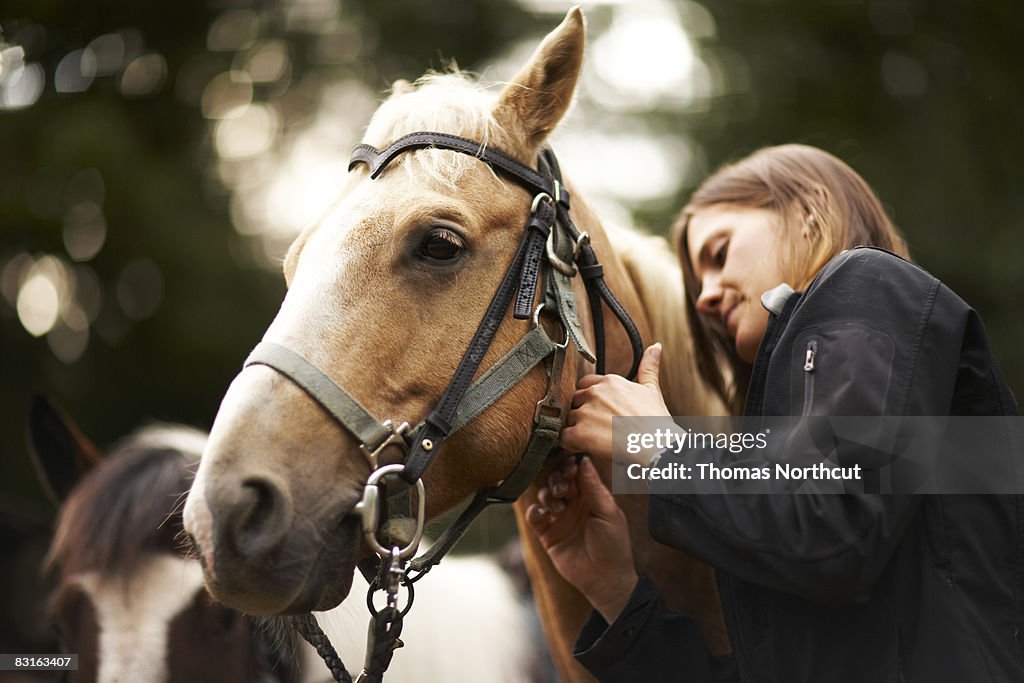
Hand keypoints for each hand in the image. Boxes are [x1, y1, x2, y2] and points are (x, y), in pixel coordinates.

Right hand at [526, 457, 637, 621]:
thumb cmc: (614, 546)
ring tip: (558, 506)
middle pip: (557, 479)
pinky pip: (534, 517)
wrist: (605, 579)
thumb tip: (585, 460)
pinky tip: (544, 515)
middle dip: (557, 478)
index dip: (570, 465)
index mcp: (591, 496)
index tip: (570, 466)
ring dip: (548, 495)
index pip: (576, 472)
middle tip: (564, 489)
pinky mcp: (547, 534)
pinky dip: (535, 512)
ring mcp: (559, 518)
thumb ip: (594, 487)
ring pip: (544, 494)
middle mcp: (574, 504)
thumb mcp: (608, 513)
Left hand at [561, 343, 672, 463]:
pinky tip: (583, 447)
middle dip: (582, 414)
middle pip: (575, 401)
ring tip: (594, 439)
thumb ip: (649, 367)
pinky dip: (570, 445)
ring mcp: (586, 412)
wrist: (658, 446)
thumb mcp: (652, 390)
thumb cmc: (656, 422)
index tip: (600, 412)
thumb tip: (655, 346)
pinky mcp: (580, 433)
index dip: (590, 400)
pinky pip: (563, 437)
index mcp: (609, 381)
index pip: (585, 385)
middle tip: (598, 428)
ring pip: (569, 419)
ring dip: (577, 429)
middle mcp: (595, 393)